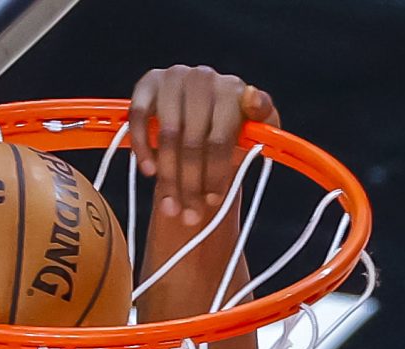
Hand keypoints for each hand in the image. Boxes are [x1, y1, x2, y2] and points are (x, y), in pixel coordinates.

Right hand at [127, 65, 278, 226]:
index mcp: (232, 89)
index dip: (215, 174)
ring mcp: (174, 78)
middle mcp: (203, 78)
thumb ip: (264, 118)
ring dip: (167, 176)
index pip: (220, 138)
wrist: (203, 113)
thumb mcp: (256, 127)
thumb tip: (253, 100)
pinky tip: (149, 172)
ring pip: (167, 135)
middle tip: (190, 214)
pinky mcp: (148, 83)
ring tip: (171, 206)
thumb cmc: (232, 127)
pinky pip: (140, 118)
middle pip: (193, 141)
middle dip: (191, 184)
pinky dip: (142, 148)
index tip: (212, 201)